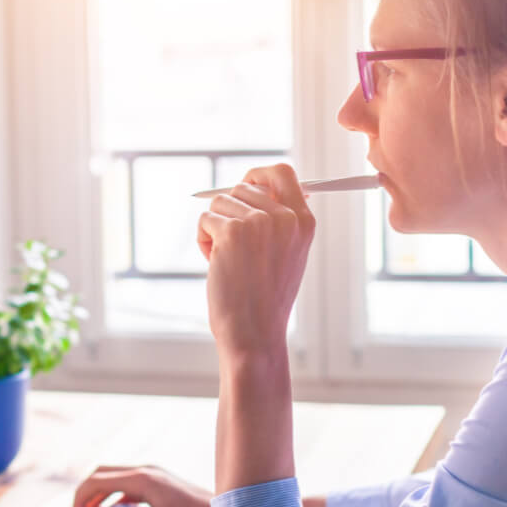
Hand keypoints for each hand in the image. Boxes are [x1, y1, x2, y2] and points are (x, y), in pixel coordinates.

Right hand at [70, 465, 213, 506]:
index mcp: (140, 478)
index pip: (97, 480)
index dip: (80, 499)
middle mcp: (144, 470)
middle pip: (102, 473)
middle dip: (86, 494)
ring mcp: (152, 473)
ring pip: (115, 477)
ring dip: (100, 495)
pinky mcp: (158, 481)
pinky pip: (128, 484)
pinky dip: (115, 497)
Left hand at [196, 163, 315, 357]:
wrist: (255, 332)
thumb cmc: (266, 299)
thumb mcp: (287, 254)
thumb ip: (278, 220)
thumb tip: (253, 186)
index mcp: (304, 221)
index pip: (282, 173)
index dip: (258, 175)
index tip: (245, 185)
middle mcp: (285, 217)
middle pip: (242, 187)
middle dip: (229, 212)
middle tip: (233, 246)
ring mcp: (259, 223)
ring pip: (220, 203)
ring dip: (215, 228)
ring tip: (227, 260)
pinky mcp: (232, 232)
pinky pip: (205, 219)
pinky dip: (203, 241)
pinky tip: (215, 265)